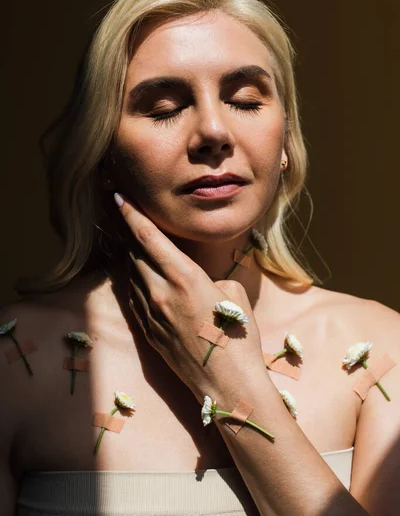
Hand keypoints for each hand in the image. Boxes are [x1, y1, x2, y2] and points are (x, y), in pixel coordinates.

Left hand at [114, 194, 265, 401]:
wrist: (227, 384)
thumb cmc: (239, 337)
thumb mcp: (234, 294)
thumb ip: (210, 277)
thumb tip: (201, 279)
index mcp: (184, 276)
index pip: (147, 236)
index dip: (130, 214)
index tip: (117, 196)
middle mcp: (161, 292)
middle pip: (134, 251)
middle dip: (128, 229)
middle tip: (122, 211)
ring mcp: (151, 313)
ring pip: (131, 274)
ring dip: (130, 255)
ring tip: (132, 241)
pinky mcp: (148, 331)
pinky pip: (135, 297)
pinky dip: (134, 280)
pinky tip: (139, 275)